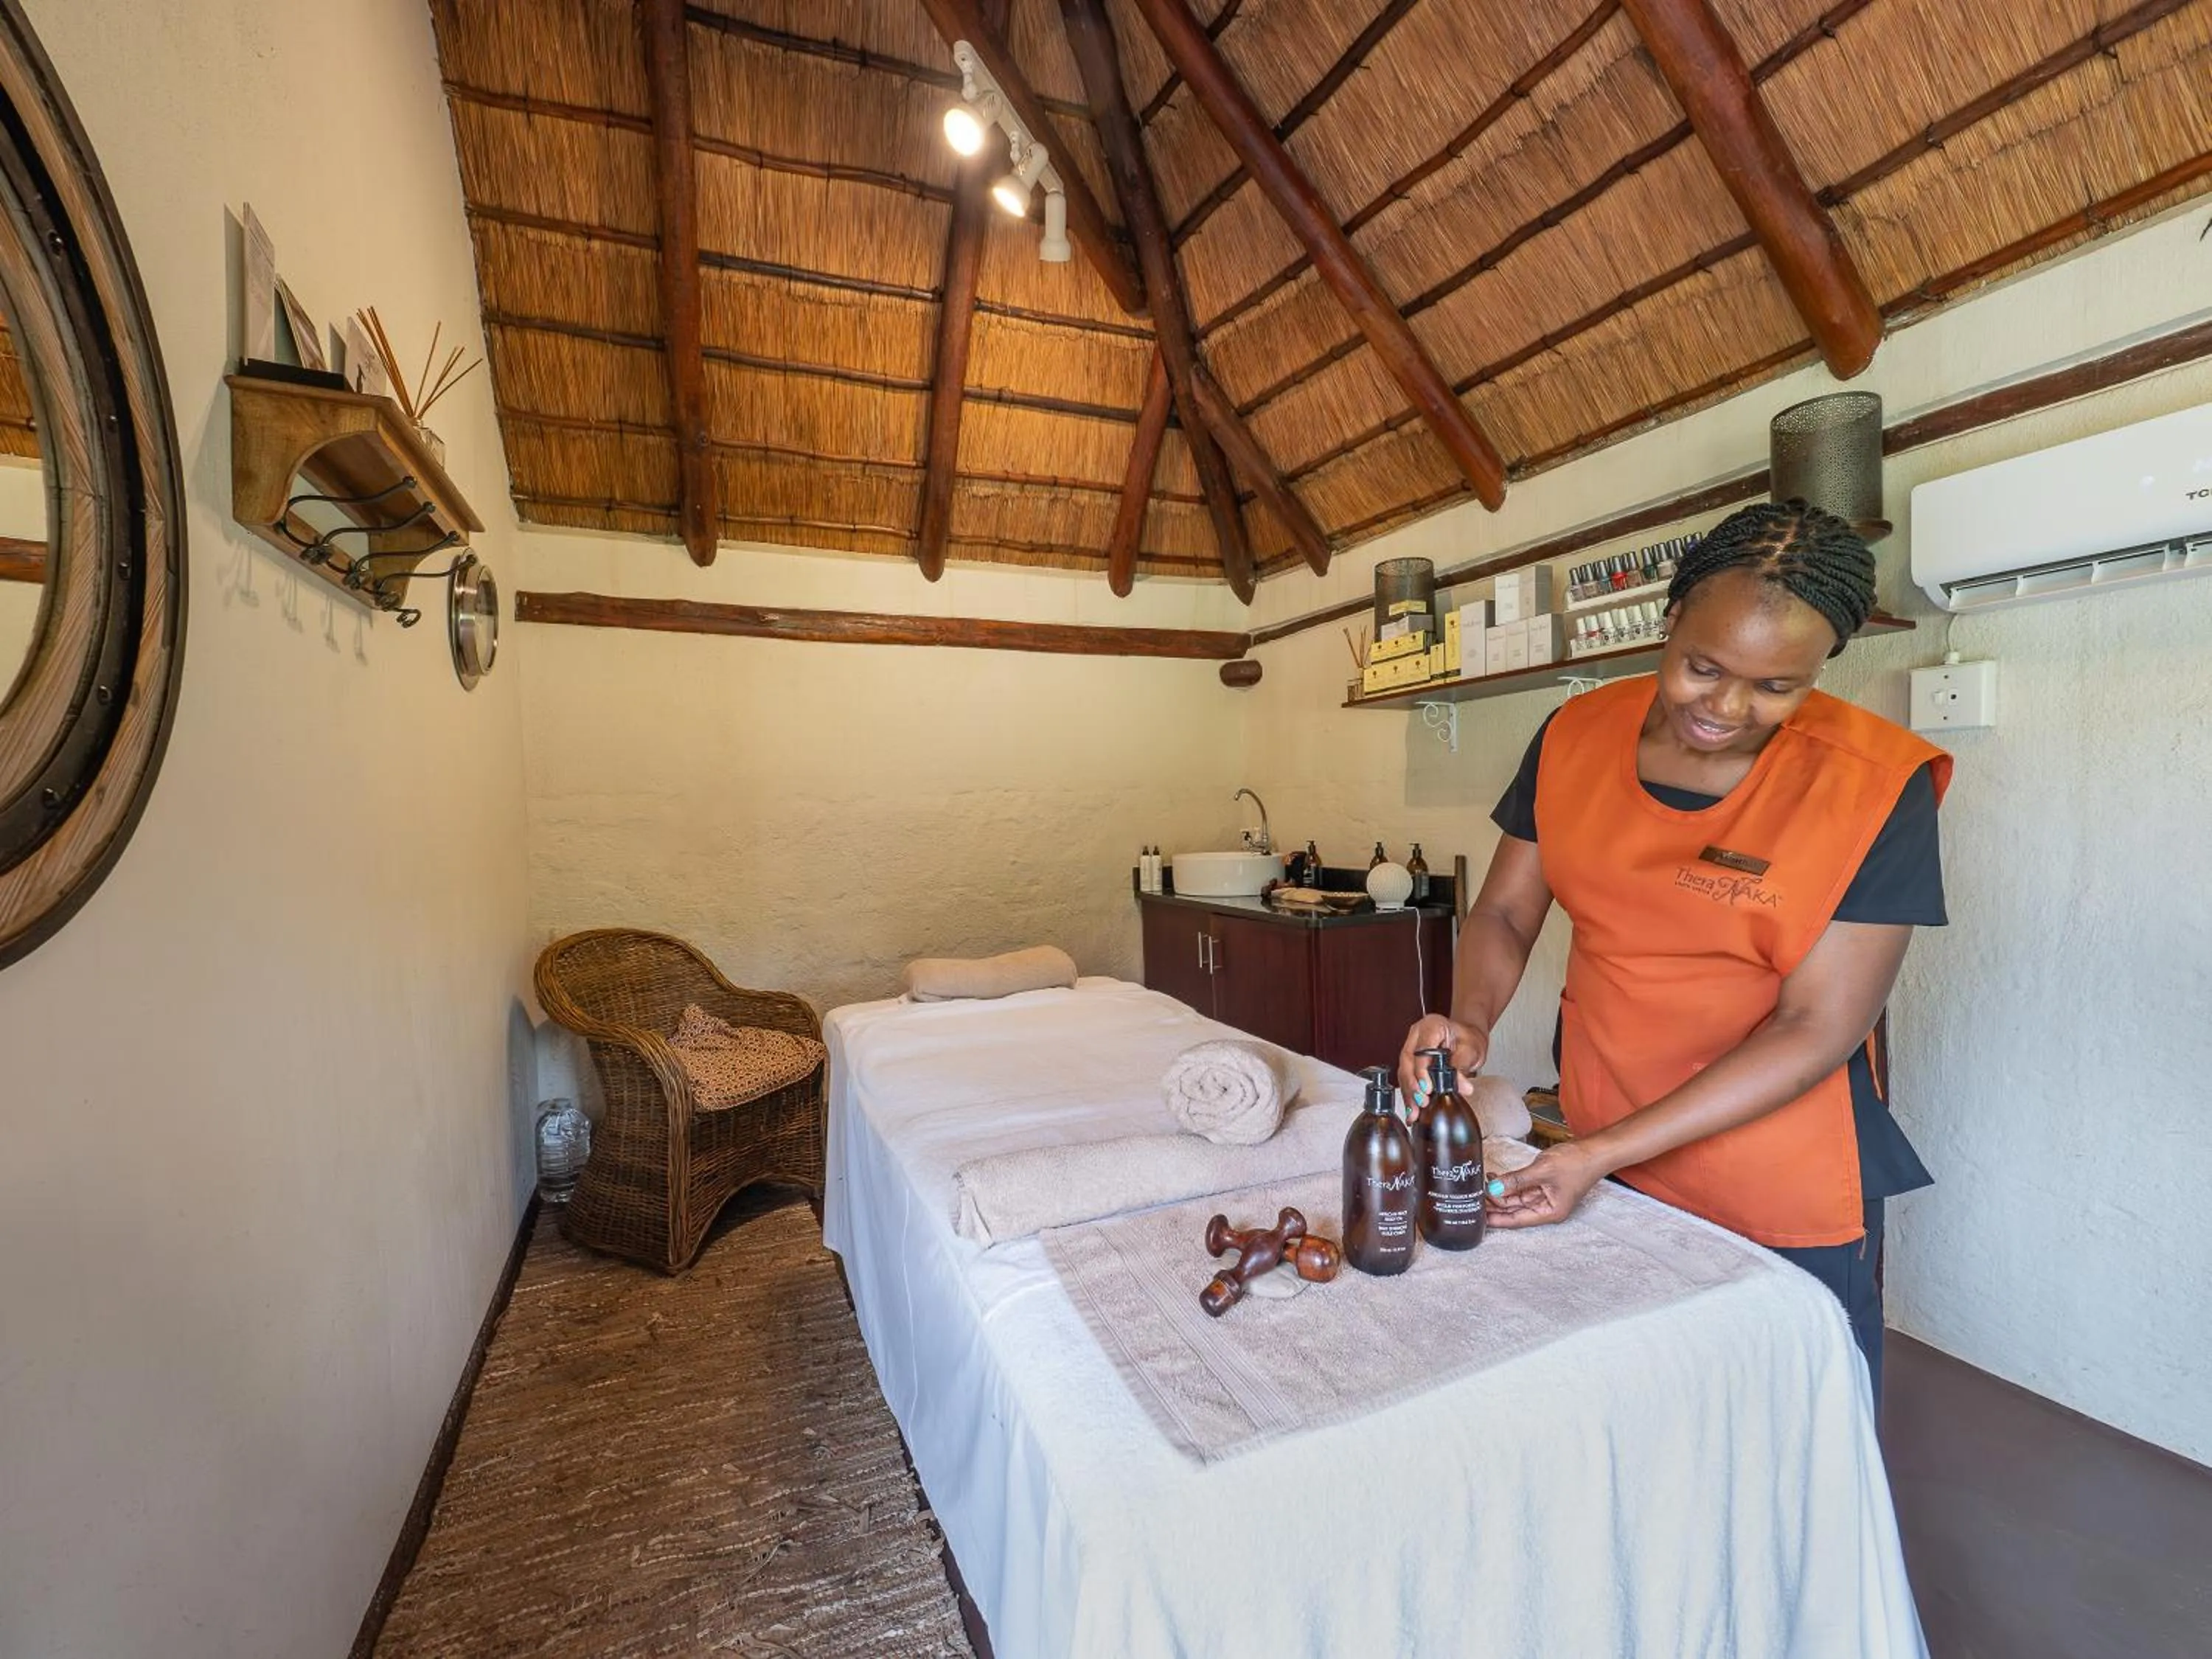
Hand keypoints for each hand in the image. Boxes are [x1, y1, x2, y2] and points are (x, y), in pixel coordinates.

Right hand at [1395, 1015, 1487, 1122]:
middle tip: (1421, 1102)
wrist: (1468, 1038)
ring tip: (1415, 1111)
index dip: (1422, 1071)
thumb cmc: (1469, 1039)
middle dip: (1412, 1085)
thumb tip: (1461, 1086)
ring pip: (1404, 1071)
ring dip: (1409, 1093)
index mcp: (1431, 1025)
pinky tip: (1413, 1109)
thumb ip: (1462, 1067)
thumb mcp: (1470, 1050)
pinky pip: (1406, 1078)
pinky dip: (1410, 1094)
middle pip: (1407, 1061)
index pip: (1421, 1049)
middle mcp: (1417, 1035)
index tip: (1428, 1088)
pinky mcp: (1411, 1060)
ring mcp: (1411, 1046)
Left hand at [1486, 1143, 1605, 1228]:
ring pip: (1516, 1198)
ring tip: (1480, 1186)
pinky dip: (1508, 1182)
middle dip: (1494, 1204)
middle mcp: (1546, 1207)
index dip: (1497, 1219)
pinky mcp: (1543, 1184)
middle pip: (1515, 1210)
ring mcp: (1545, 1195)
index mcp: (1550, 1212)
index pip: (1517, 1220)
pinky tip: (1494, 1178)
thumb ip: (1516, 1180)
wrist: (1594, 1149)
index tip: (1479, 1218)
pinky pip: (1521, 1186)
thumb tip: (1495, 1189)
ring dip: (1499, 1192)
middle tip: (1473, 1199)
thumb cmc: (1577, 1163)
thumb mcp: (1542, 1171)